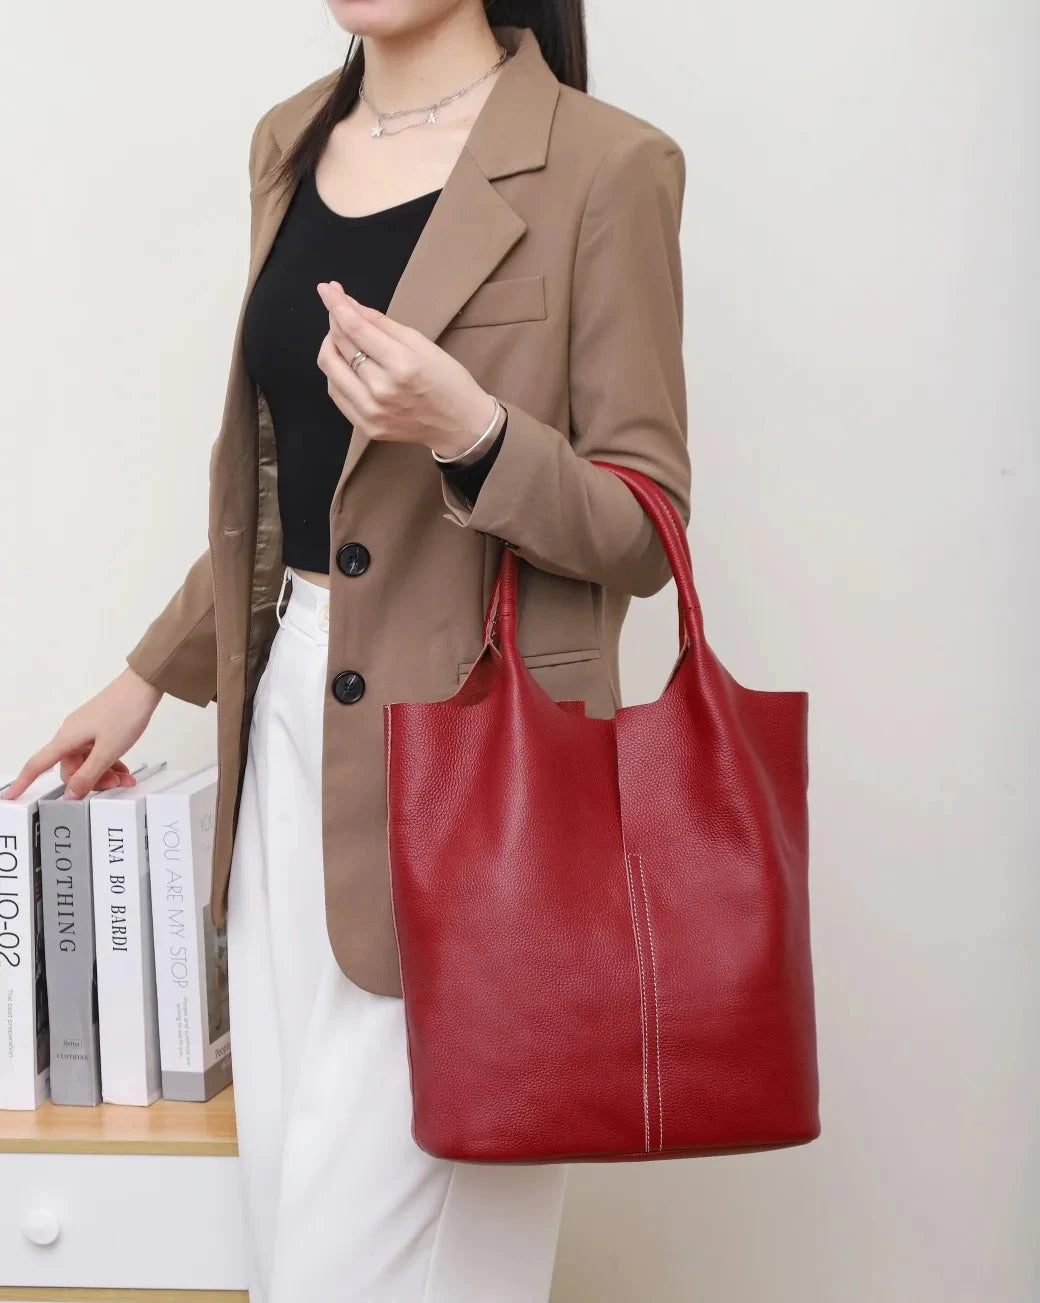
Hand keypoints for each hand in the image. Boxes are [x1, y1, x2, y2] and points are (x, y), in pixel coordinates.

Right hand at [1, 668, 161, 801]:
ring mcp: (85, 730)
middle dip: (92, 781)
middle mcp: (71, 734)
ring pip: (87, 762)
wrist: (142, 686)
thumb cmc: (125, 712)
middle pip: (71, 769)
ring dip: (105, 773)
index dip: (23, 782)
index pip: (37, 765)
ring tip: (125, 778)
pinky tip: (123, 769)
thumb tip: (71, 794)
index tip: (11, 796)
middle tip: (115, 784)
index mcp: (66, 740)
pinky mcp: (98, 727)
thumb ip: (89, 775)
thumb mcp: (108, 751)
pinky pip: (97, 752)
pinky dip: (109, 762)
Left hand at [315, 281, 498, 458]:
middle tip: (338, 309)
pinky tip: (347, 363)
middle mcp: (381, 390)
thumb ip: (383, 324)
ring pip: (331, 369)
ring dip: (331, 346)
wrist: (460, 426)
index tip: (326, 288)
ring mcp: (371, 412)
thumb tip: (350, 305)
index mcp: (402, 365)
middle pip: (339, 346)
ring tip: (343, 337)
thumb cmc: (448, 380)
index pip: (356, 328)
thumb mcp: (422, 344)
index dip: (336, 305)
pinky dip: (336, 372)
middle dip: (335, 321)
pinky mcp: (365, 426)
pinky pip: (336, 392)